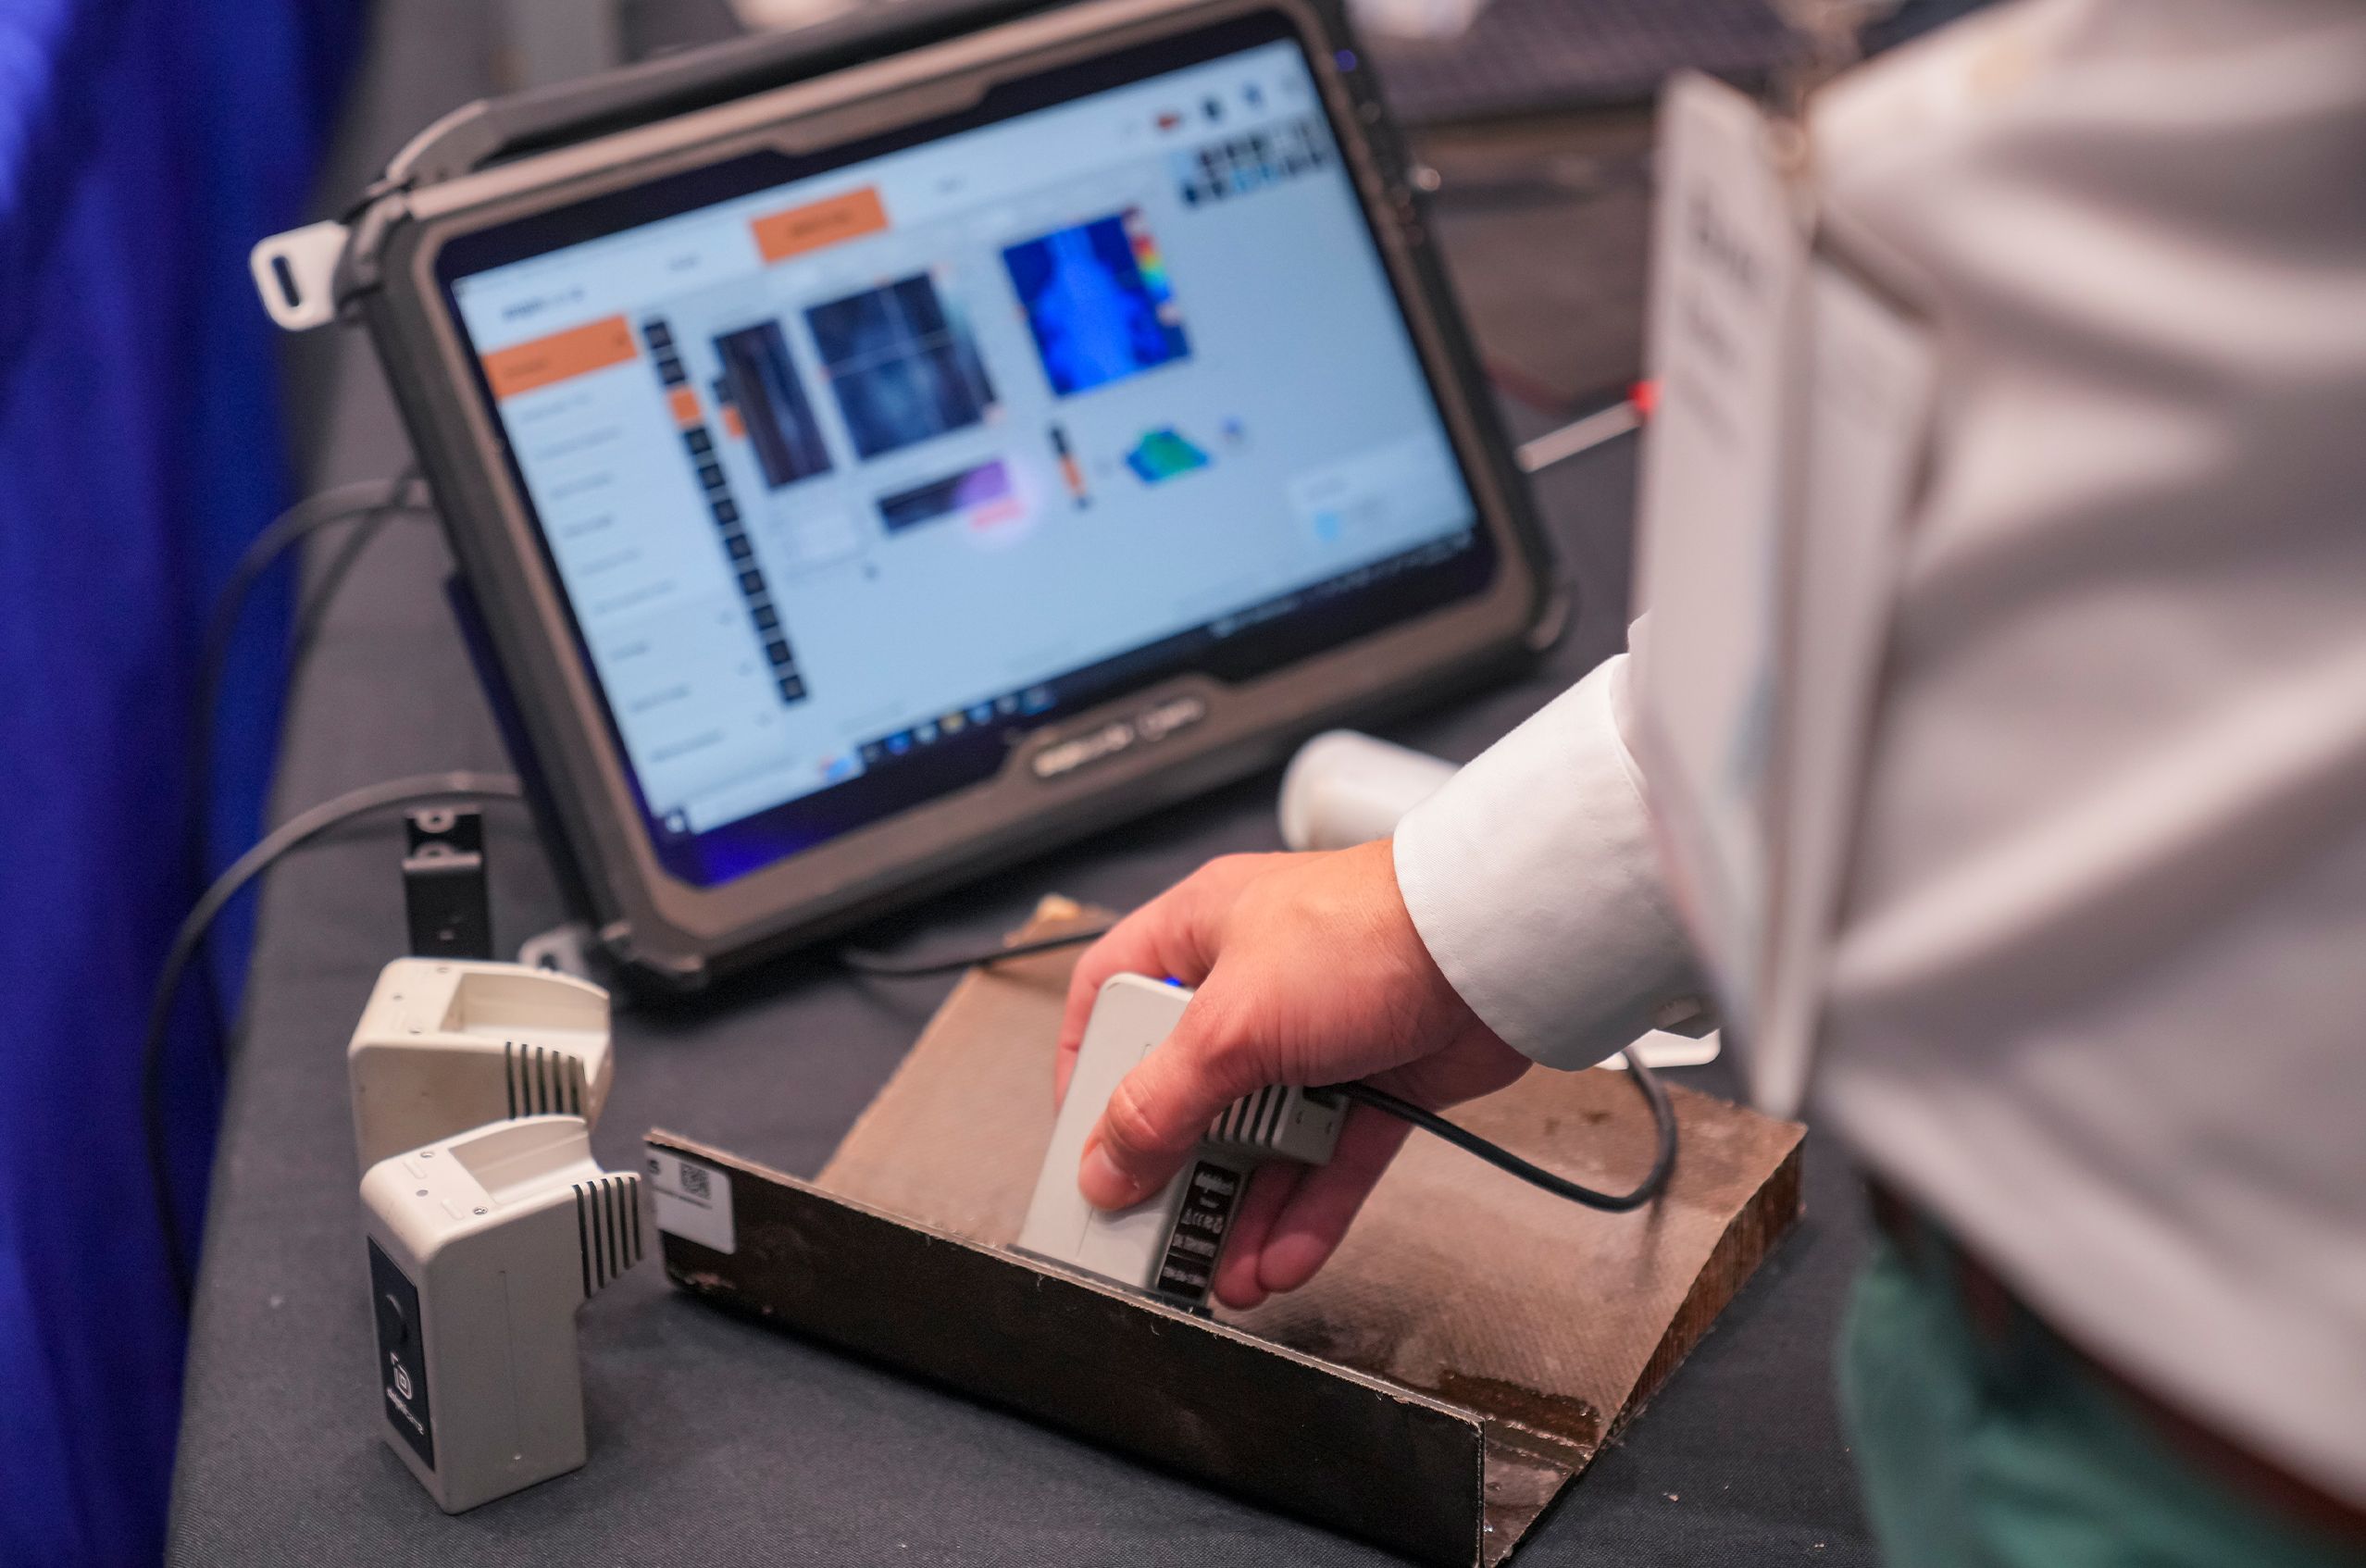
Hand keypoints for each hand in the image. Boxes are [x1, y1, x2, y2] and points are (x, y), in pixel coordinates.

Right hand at [1055, 840, 1528, 1308]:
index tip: (1085, 1142)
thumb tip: (1105, 1166)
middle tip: (1152, 1230)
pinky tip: (1281, 1259)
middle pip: (1190, 1090)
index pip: (1115, 998)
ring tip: (1219, 1274)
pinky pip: (1329, 1162)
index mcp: (1201, 934)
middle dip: (1174, 1169)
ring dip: (1243, 1212)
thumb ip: (1160, 1103)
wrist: (1495, 946)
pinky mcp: (1381, 1081)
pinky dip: (1307, 1214)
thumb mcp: (1229, 1023)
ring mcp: (1319, 1036)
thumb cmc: (1371, 933)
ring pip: (1262, 1139)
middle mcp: (1255, 984)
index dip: (1091, 1070)